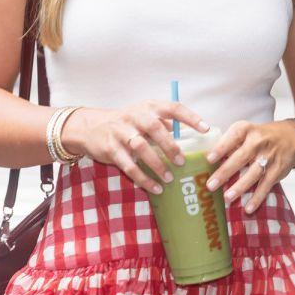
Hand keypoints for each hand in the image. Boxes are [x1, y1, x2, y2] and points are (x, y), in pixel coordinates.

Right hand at [61, 100, 212, 196]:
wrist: (90, 127)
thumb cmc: (125, 123)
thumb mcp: (143, 116)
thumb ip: (164, 124)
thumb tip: (190, 137)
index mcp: (148, 107)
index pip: (172, 108)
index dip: (190, 118)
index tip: (205, 129)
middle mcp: (134, 116)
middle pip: (155, 128)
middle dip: (170, 145)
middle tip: (182, 162)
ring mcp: (120, 132)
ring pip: (141, 147)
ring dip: (156, 164)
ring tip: (169, 178)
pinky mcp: (110, 149)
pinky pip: (129, 165)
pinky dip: (143, 178)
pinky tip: (155, 188)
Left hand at [203, 119, 294, 211]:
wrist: (292, 138)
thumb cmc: (260, 137)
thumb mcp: (246, 132)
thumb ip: (229, 144)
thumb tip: (205, 161)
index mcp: (247, 129)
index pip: (232, 137)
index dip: (221, 148)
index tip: (208, 159)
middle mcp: (258, 141)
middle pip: (240, 158)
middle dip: (225, 172)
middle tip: (211, 185)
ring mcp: (269, 156)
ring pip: (253, 173)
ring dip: (240, 187)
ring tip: (227, 198)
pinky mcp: (277, 170)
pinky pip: (266, 185)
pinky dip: (257, 197)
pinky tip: (248, 208)